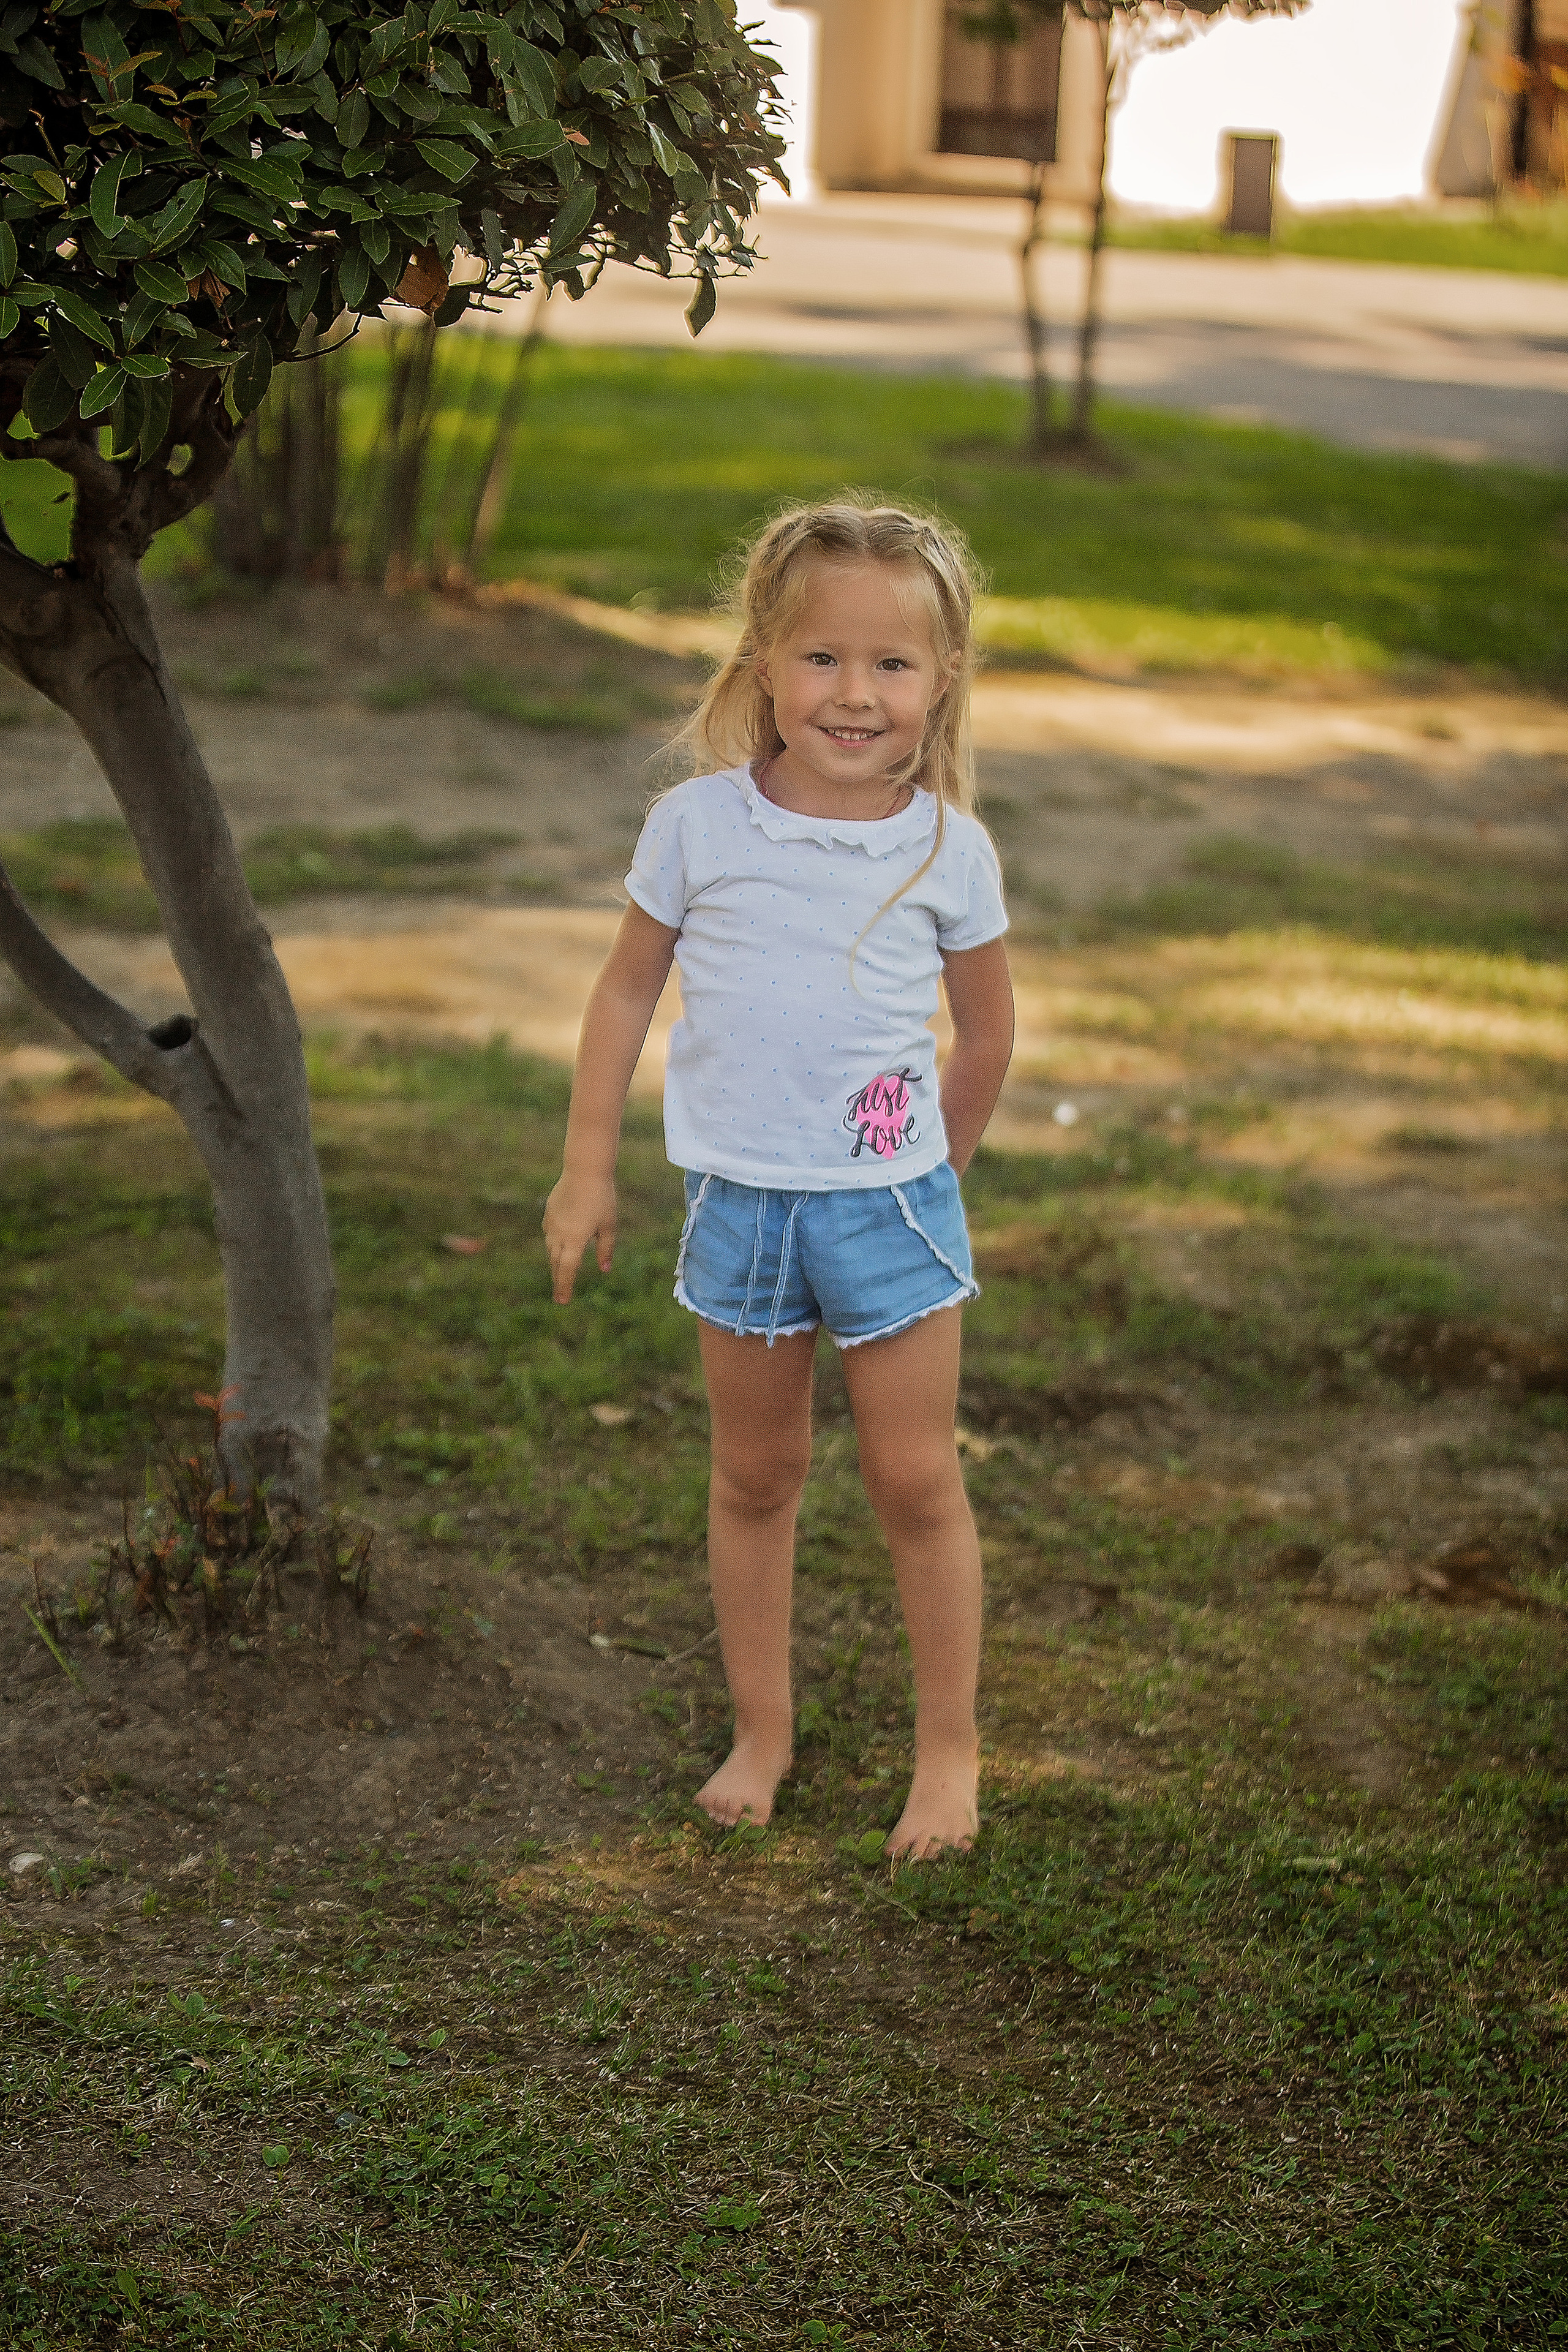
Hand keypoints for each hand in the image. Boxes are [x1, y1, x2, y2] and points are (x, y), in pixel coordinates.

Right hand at [543, 1170, 616, 1303]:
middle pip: (556, 1263)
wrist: (584, 1170)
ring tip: (559, 1272)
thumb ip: (605, 1249)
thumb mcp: (608, 1226)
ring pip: (550, 1248)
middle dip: (558, 1279)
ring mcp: (551, 1222)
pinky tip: (558, 1244)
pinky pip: (549, 1232)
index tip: (562, 1301)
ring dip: (554, 1262)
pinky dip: (553, 1242)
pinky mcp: (549, 1211)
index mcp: (575, 1241)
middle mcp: (559, 1234)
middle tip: (560, 1295)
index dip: (565, 1287)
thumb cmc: (602, 1198)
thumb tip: (604, 1270)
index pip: (567, 1270)